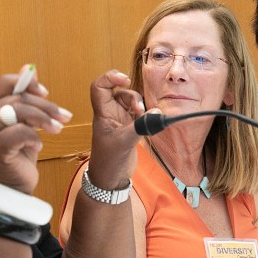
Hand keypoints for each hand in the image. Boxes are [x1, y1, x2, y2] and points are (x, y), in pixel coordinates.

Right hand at [0, 64, 69, 192]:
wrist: (11, 188)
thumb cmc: (18, 155)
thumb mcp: (24, 123)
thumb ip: (25, 100)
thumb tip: (30, 69)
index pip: (4, 82)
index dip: (27, 83)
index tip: (46, 93)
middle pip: (18, 98)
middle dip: (46, 106)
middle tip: (64, 117)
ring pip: (19, 111)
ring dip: (44, 119)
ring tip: (58, 129)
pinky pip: (19, 132)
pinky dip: (34, 137)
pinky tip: (39, 146)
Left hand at [87, 70, 144, 189]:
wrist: (110, 180)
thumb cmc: (108, 162)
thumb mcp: (124, 143)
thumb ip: (141, 127)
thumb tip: (158, 114)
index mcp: (102, 114)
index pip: (99, 87)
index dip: (110, 78)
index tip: (125, 81)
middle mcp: (110, 114)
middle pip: (120, 92)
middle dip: (132, 97)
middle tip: (139, 110)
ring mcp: (120, 120)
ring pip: (130, 102)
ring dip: (140, 106)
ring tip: (144, 117)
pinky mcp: (129, 128)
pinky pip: (139, 114)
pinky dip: (146, 115)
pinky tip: (150, 122)